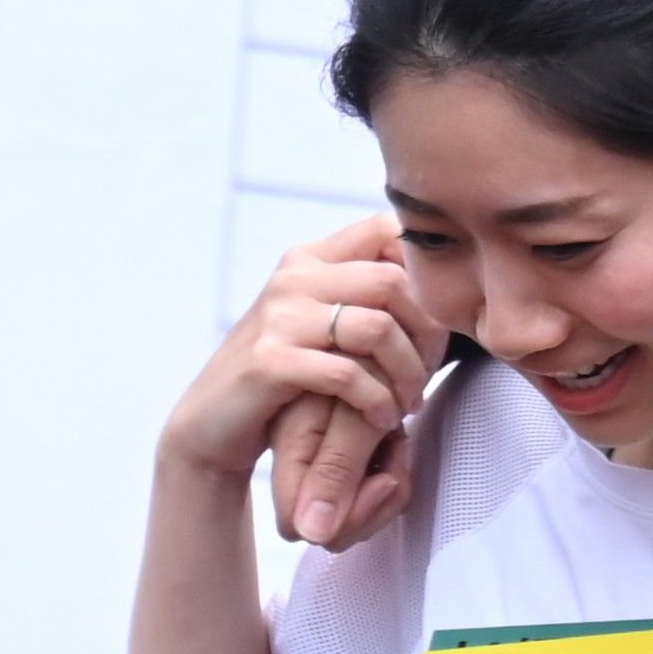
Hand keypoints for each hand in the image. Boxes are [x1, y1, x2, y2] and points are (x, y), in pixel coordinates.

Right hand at [162, 216, 441, 543]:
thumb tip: (439, 281)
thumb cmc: (285, 375)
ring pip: (378, 328)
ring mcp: (279, 318)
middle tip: (430, 372)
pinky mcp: (270, 363)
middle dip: (427, 332)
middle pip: (394, 281)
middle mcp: (294, 278)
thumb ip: (361, 294)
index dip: (426, 271)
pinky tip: (384, 420)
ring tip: (408, 402)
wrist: (213, 423)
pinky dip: (377, 401)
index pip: (387, 229)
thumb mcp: (319, 321)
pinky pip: (348, 375)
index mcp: (310, 259)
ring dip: (406, 374)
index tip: (438, 320)